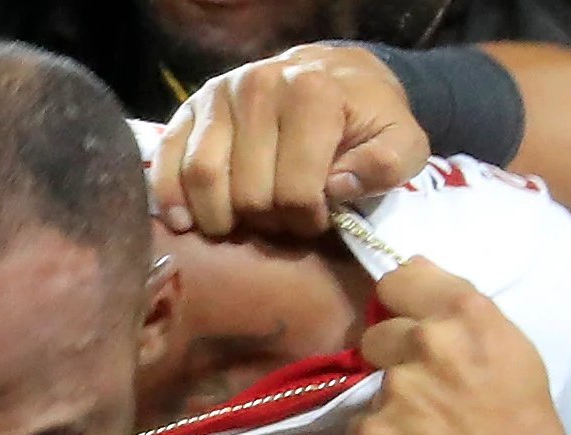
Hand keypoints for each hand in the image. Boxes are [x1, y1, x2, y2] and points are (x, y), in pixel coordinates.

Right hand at [153, 45, 427, 242]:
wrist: (334, 75)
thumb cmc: (366, 117)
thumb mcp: (401, 141)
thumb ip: (386, 165)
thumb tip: (337, 188)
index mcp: (312, 93)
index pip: (296, 189)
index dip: (307, 221)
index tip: (318, 219)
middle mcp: (259, 85)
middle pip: (249, 191)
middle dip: (268, 222)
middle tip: (282, 222)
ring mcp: (220, 94)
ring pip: (204, 177)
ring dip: (221, 219)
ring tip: (242, 225)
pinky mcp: (192, 107)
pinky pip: (169, 159)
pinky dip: (171, 196)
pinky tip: (185, 222)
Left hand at [345, 253, 570, 434]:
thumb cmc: (524, 420)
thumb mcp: (509, 347)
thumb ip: (457, 310)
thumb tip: (409, 270)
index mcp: (466, 313)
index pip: (399, 281)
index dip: (399, 306)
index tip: (407, 327)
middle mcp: (427, 341)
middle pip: (376, 336)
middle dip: (393, 361)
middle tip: (425, 394)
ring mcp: (396, 389)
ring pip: (369, 388)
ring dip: (389, 408)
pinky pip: (357, 432)